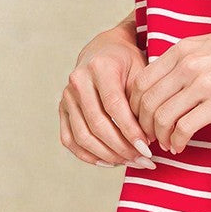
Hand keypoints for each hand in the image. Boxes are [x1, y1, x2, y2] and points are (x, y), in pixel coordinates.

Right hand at [59, 29, 155, 167]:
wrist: (104, 49)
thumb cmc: (128, 61)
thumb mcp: (141, 70)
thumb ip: (142, 99)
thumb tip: (149, 136)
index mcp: (100, 67)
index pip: (114, 106)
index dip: (130, 130)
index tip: (147, 148)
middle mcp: (78, 81)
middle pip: (97, 124)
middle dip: (121, 147)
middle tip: (142, 159)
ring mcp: (67, 96)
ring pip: (82, 135)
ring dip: (107, 155)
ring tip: (130, 162)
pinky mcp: (62, 109)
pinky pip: (69, 139)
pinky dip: (87, 155)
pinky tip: (109, 162)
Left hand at [127, 17, 210, 153]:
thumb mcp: (210, 46)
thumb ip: (186, 60)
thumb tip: (166, 84)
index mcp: (183, 49)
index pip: (140, 81)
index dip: (134, 106)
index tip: (141, 119)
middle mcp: (188, 64)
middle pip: (145, 102)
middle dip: (142, 126)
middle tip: (149, 138)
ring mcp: (204, 82)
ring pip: (162, 117)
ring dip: (159, 137)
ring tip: (166, 144)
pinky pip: (185, 128)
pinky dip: (177, 142)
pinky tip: (180, 146)